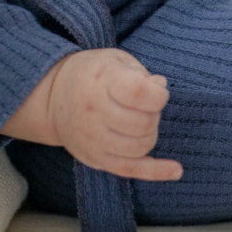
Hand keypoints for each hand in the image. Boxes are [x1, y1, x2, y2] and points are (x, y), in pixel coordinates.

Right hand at [4, 48, 182, 181]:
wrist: (54, 97)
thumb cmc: (92, 74)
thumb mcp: (115, 60)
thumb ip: (140, 73)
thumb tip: (161, 86)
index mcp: (102, 82)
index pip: (139, 94)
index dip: (158, 94)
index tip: (157, 90)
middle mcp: (95, 113)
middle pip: (143, 124)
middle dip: (154, 114)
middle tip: (146, 105)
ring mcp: (95, 140)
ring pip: (140, 147)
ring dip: (151, 134)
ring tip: (141, 120)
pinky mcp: (97, 159)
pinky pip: (132, 170)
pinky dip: (157, 171)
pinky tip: (176, 170)